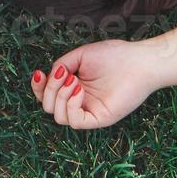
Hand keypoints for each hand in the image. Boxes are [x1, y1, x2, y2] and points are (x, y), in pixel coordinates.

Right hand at [29, 38, 162, 128]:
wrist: (139, 60)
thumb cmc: (114, 55)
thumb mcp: (79, 56)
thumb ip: (60, 66)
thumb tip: (49, 78)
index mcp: (74, 88)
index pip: (47, 96)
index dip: (38, 88)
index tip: (38, 74)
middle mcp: (80, 102)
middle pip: (49, 107)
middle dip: (49, 90)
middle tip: (64, 74)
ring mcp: (90, 111)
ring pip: (59, 117)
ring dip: (60, 97)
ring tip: (74, 81)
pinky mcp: (100, 118)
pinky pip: (76, 122)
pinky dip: (71, 106)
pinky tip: (80, 90)